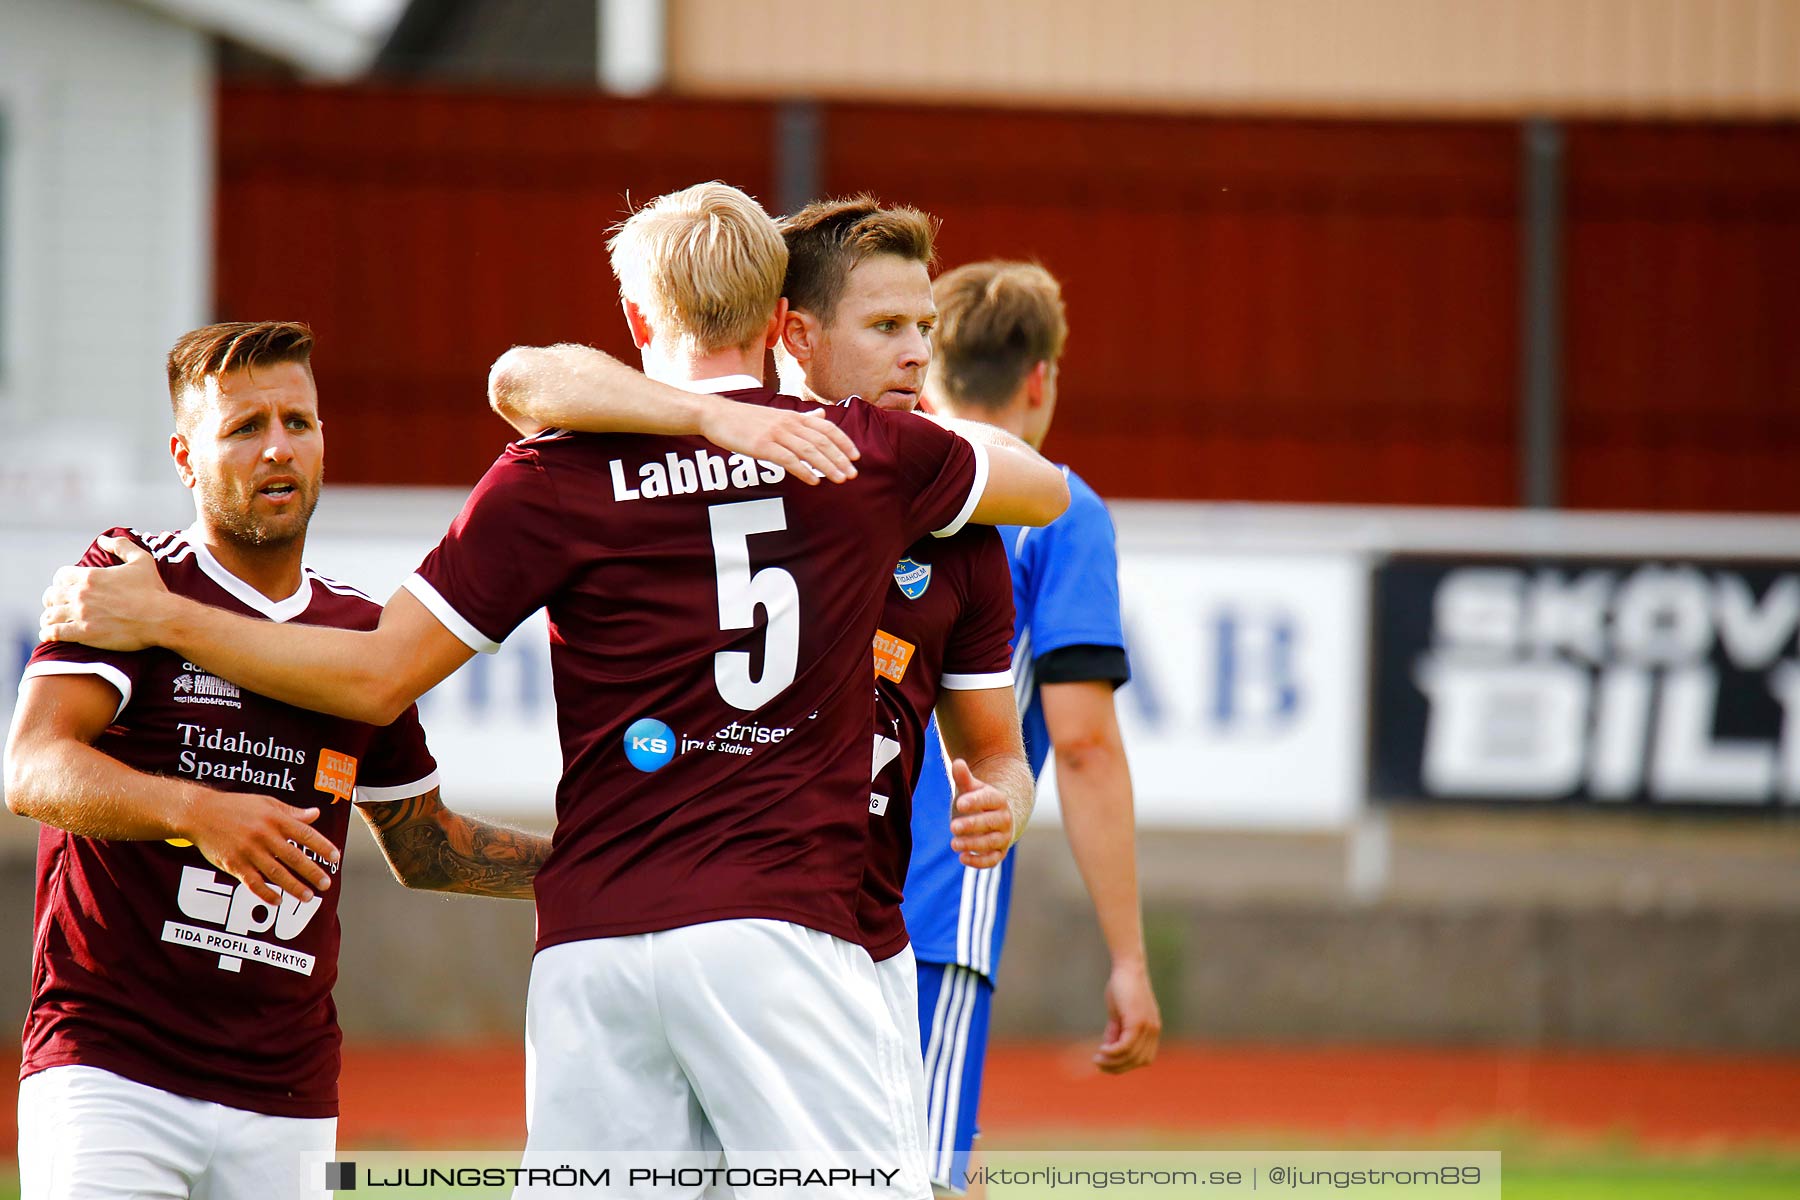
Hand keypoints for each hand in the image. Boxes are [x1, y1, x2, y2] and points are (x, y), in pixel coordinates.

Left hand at [40, 536, 172, 650]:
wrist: (163, 618)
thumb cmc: (153, 590)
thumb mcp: (141, 560)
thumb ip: (121, 546)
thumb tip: (103, 540)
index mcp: (90, 576)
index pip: (60, 576)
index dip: (61, 582)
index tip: (66, 588)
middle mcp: (81, 594)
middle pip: (51, 595)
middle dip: (53, 600)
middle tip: (59, 605)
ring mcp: (81, 614)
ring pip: (49, 615)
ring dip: (50, 617)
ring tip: (53, 621)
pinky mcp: (84, 633)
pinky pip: (54, 633)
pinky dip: (48, 633)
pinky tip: (50, 635)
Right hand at [183, 787, 338, 904]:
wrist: (200, 813)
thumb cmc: (236, 806)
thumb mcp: (266, 803)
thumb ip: (292, 812)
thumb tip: (315, 815)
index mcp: (274, 818)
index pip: (305, 834)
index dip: (322, 846)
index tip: (335, 857)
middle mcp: (263, 835)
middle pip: (293, 857)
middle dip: (312, 872)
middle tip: (326, 884)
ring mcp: (248, 851)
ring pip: (275, 873)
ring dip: (293, 887)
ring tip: (307, 897)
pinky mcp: (233, 864)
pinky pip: (252, 883)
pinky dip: (266, 893)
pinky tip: (278, 900)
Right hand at [698, 404, 858, 484]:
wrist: (717, 415)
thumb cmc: (747, 418)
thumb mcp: (777, 414)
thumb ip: (802, 418)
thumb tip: (822, 415)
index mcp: (794, 416)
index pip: (827, 428)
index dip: (844, 442)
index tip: (856, 457)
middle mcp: (788, 423)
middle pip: (822, 441)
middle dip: (840, 459)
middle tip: (853, 474)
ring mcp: (775, 434)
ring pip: (808, 451)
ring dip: (827, 467)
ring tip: (839, 480)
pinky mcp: (762, 446)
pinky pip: (788, 460)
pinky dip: (803, 471)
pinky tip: (813, 481)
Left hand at [949, 757, 1014, 868]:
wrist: (993, 817)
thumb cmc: (978, 801)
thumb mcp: (971, 789)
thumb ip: (964, 778)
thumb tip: (957, 762)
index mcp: (998, 800)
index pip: (990, 800)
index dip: (976, 801)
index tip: (960, 803)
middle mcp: (1004, 818)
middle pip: (990, 823)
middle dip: (972, 825)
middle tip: (953, 827)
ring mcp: (1003, 836)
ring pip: (991, 842)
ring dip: (973, 844)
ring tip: (953, 843)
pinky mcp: (999, 852)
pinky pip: (992, 860)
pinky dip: (979, 862)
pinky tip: (962, 858)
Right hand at [1094, 958, 1160, 1073]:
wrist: (1128, 967)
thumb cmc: (1122, 987)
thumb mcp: (1118, 1015)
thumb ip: (1116, 1032)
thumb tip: (1109, 1050)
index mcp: (1152, 1030)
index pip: (1143, 1059)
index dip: (1125, 1065)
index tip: (1107, 1063)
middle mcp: (1153, 1031)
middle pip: (1137, 1061)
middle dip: (1117, 1067)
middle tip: (1098, 1064)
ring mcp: (1148, 1027)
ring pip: (1131, 1056)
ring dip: (1112, 1061)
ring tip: (1097, 1059)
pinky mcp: (1138, 1021)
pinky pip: (1126, 1046)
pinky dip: (1113, 1052)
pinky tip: (1102, 1050)